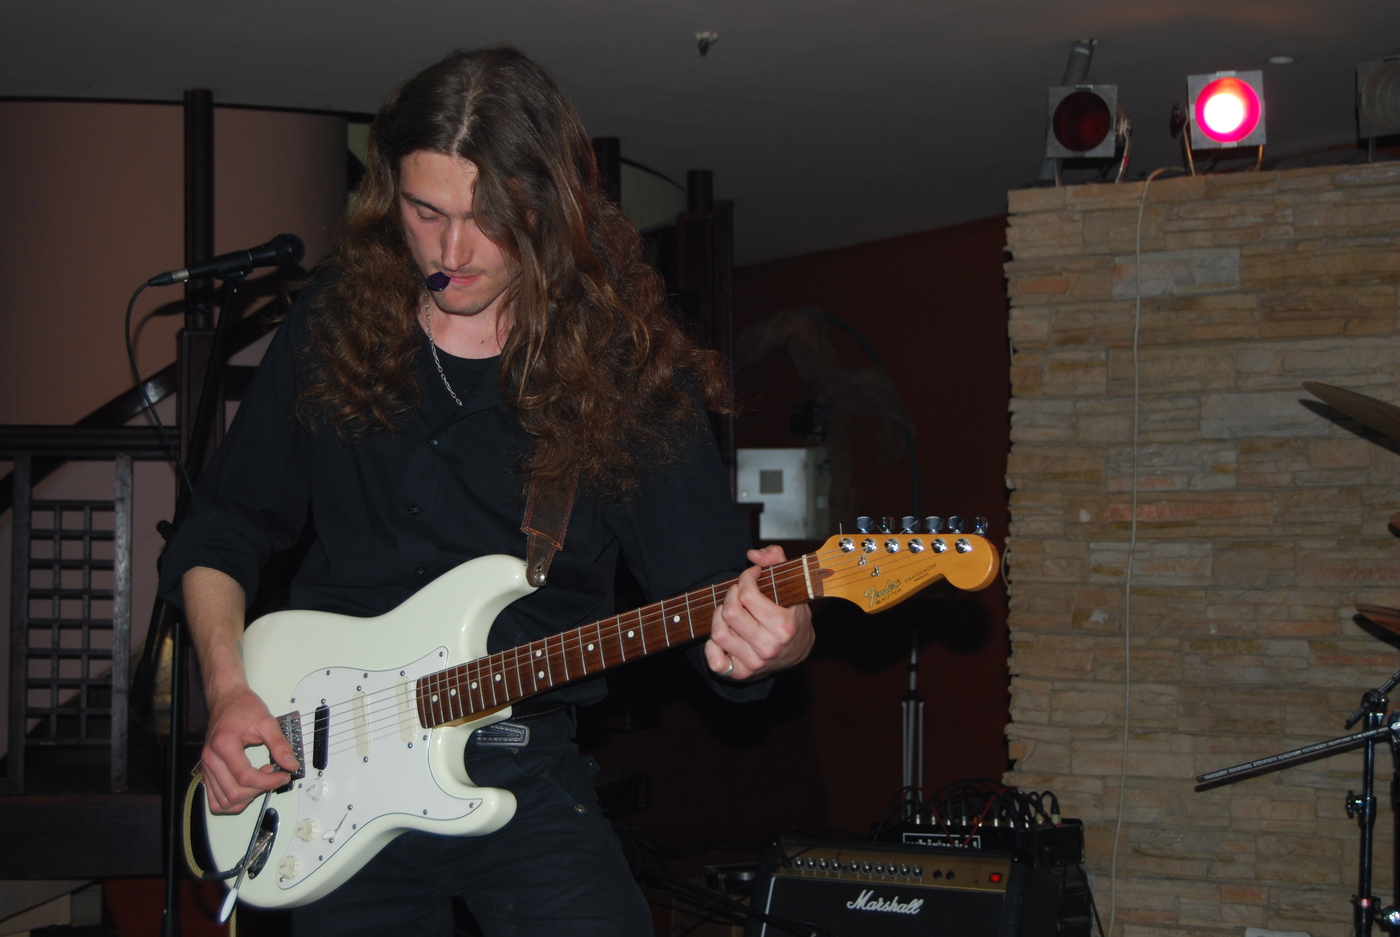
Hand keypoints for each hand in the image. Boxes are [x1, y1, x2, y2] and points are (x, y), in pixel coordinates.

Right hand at [200, 685, 299, 814]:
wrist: (227, 699)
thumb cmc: (243, 707)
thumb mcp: (267, 722)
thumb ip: (280, 745)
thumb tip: (291, 764)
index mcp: (224, 745)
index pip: (245, 777)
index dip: (268, 782)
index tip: (283, 775)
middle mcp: (211, 759)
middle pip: (233, 793)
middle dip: (259, 790)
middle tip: (273, 777)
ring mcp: (207, 767)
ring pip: (223, 801)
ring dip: (245, 799)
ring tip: (260, 782)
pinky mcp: (208, 771)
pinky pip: (215, 799)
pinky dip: (232, 801)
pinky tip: (246, 789)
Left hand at [705, 545, 814, 680]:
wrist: (798, 651)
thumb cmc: (792, 614)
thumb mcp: (792, 584)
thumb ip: (776, 559)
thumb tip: (752, 555)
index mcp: (784, 627)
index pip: (748, 595)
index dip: (746, 578)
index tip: (751, 575)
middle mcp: (769, 647)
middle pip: (730, 613)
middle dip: (731, 595)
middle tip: (739, 592)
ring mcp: (754, 662)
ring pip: (719, 633)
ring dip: (719, 616)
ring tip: (730, 610)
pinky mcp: (741, 673)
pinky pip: (715, 661)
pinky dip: (712, 647)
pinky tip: (724, 634)